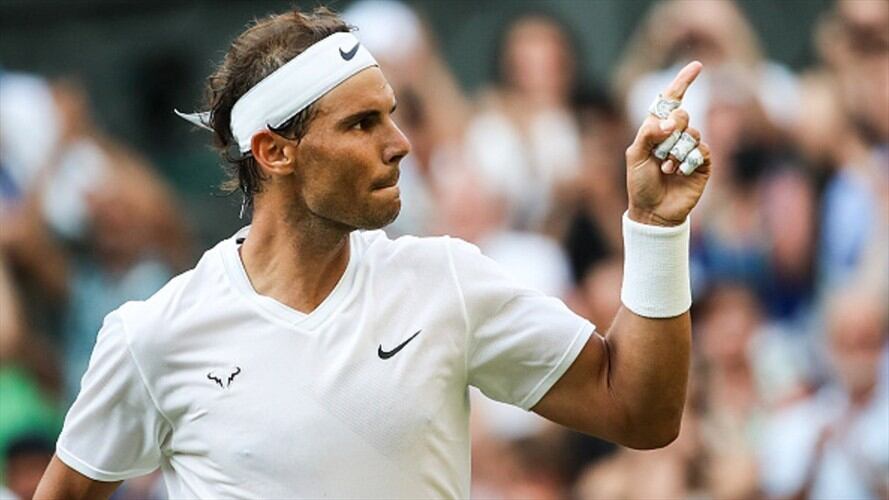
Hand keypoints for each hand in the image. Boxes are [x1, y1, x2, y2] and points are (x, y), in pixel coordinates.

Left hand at [625, 61, 710, 226]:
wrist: (653, 211)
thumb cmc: (639, 183)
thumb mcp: (634, 156)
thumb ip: (648, 134)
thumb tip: (669, 121)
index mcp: (656, 129)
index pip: (671, 101)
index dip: (683, 82)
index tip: (697, 66)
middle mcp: (674, 136)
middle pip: (682, 115)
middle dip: (672, 128)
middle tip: (661, 147)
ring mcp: (689, 149)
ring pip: (692, 133)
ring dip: (675, 152)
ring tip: (665, 169)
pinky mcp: (702, 164)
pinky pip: (701, 150)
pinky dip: (686, 161)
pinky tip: (677, 173)